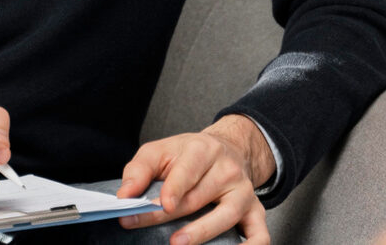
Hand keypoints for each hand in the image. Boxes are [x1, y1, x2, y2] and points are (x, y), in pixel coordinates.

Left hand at [115, 114, 272, 244]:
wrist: (227, 149)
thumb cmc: (188, 156)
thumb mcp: (160, 151)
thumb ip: (140, 169)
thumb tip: (125, 195)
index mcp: (204, 150)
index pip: (189, 169)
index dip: (175, 188)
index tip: (160, 204)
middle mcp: (228, 170)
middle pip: (200, 196)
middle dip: (168, 216)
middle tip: (140, 225)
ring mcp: (243, 191)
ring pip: (227, 214)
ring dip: (203, 231)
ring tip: (178, 242)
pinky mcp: (254, 210)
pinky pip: (259, 233)